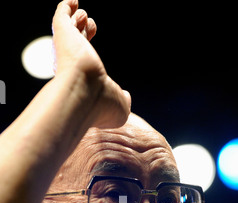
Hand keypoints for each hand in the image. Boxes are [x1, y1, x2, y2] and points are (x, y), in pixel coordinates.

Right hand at [52, 0, 130, 127]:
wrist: (85, 96)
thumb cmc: (102, 107)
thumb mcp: (120, 107)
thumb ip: (123, 99)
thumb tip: (125, 96)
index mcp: (81, 81)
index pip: (82, 61)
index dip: (88, 51)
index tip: (93, 45)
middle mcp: (70, 65)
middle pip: (75, 42)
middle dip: (82, 32)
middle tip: (90, 25)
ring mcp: (66, 48)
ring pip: (69, 27)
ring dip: (77, 18)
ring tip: (85, 16)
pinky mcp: (63, 32)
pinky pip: (62, 14)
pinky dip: (66, 7)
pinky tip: (74, 1)